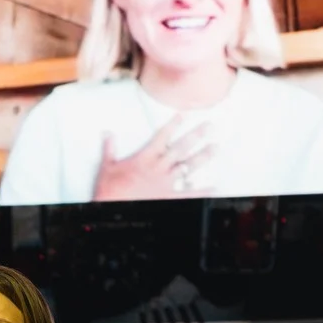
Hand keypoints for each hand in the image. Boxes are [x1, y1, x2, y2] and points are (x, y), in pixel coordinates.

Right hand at [93, 119, 214, 202]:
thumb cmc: (110, 190)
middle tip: (209, 127)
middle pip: (180, 148)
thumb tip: (108, 135)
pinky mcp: (168, 197)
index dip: (173, 125)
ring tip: (215, 148)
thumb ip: (110, 150)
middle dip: (196, 136)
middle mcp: (158, 168)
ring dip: (203, 156)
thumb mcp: (107, 167)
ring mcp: (165, 183)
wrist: (113, 207)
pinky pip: (189, 194)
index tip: (183, 115)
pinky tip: (214, 188)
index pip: (161, 137)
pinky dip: (202, 191)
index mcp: (145, 158)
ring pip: (188, 166)